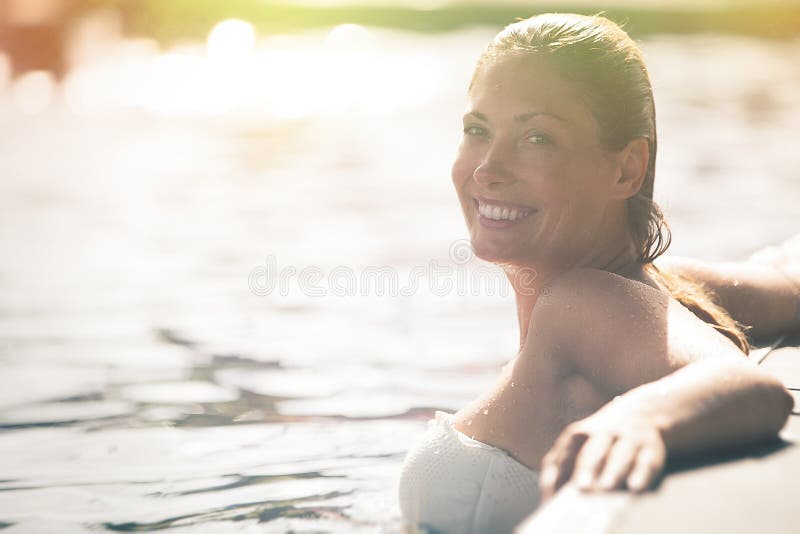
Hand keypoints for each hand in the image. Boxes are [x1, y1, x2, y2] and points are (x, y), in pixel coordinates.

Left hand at [539, 402, 666, 499]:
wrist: (642, 413)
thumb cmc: (600, 441)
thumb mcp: (576, 447)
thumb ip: (557, 468)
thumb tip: (548, 500)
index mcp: (579, 435)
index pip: (566, 453)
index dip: (560, 473)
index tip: (555, 496)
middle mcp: (604, 433)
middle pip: (593, 451)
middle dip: (587, 468)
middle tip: (581, 488)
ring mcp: (629, 438)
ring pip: (621, 454)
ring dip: (613, 471)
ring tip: (606, 488)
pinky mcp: (652, 448)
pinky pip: (647, 461)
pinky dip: (642, 474)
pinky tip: (637, 488)